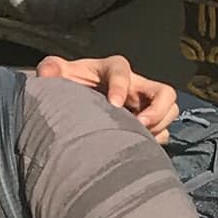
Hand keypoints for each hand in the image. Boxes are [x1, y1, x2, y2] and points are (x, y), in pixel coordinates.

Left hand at [38, 52, 178, 137]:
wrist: (77, 103)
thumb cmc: (70, 85)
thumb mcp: (58, 73)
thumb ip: (51, 69)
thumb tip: (47, 72)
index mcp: (113, 69)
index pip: (122, 71)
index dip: (120, 85)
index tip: (113, 104)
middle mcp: (136, 86)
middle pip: (164, 91)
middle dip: (157, 109)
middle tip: (141, 124)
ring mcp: (145, 106)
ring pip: (170, 111)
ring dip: (161, 125)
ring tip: (142, 139)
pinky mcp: (148, 124)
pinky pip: (164, 132)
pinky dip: (157, 140)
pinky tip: (140, 148)